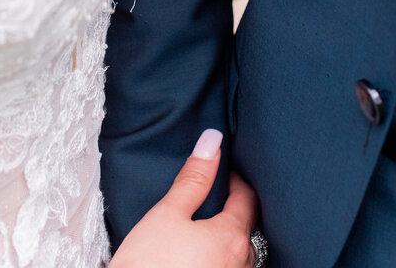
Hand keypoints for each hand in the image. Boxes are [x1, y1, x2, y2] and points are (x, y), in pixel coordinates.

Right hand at [110, 129, 258, 267]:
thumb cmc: (149, 264)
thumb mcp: (167, 214)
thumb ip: (194, 178)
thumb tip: (213, 140)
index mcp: (232, 238)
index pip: (247, 198)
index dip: (235, 179)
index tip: (223, 168)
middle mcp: (242, 265)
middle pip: (247, 228)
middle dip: (234, 209)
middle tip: (216, 195)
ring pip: (241, 255)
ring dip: (229, 238)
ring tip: (207, 227)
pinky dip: (221, 259)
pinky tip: (201, 258)